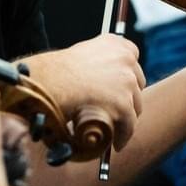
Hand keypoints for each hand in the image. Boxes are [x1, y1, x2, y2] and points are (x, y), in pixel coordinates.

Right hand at [22, 34, 144, 151]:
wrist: (47, 83)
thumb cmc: (54, 72)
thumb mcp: (81, 54)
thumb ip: (98, 61)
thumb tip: (103, 80)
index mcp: (115, 43)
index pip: (132, 58)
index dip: (126, 75)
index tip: (119, 87)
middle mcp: (125, 59)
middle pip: (137, 83)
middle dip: (127, 97)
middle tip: (114, 110)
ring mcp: (126, 81)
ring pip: (135, 105)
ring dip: (125, 116)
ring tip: (112, 127)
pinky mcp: (123, 103)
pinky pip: (129, 124)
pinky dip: (123, 135)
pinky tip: (116, 143)